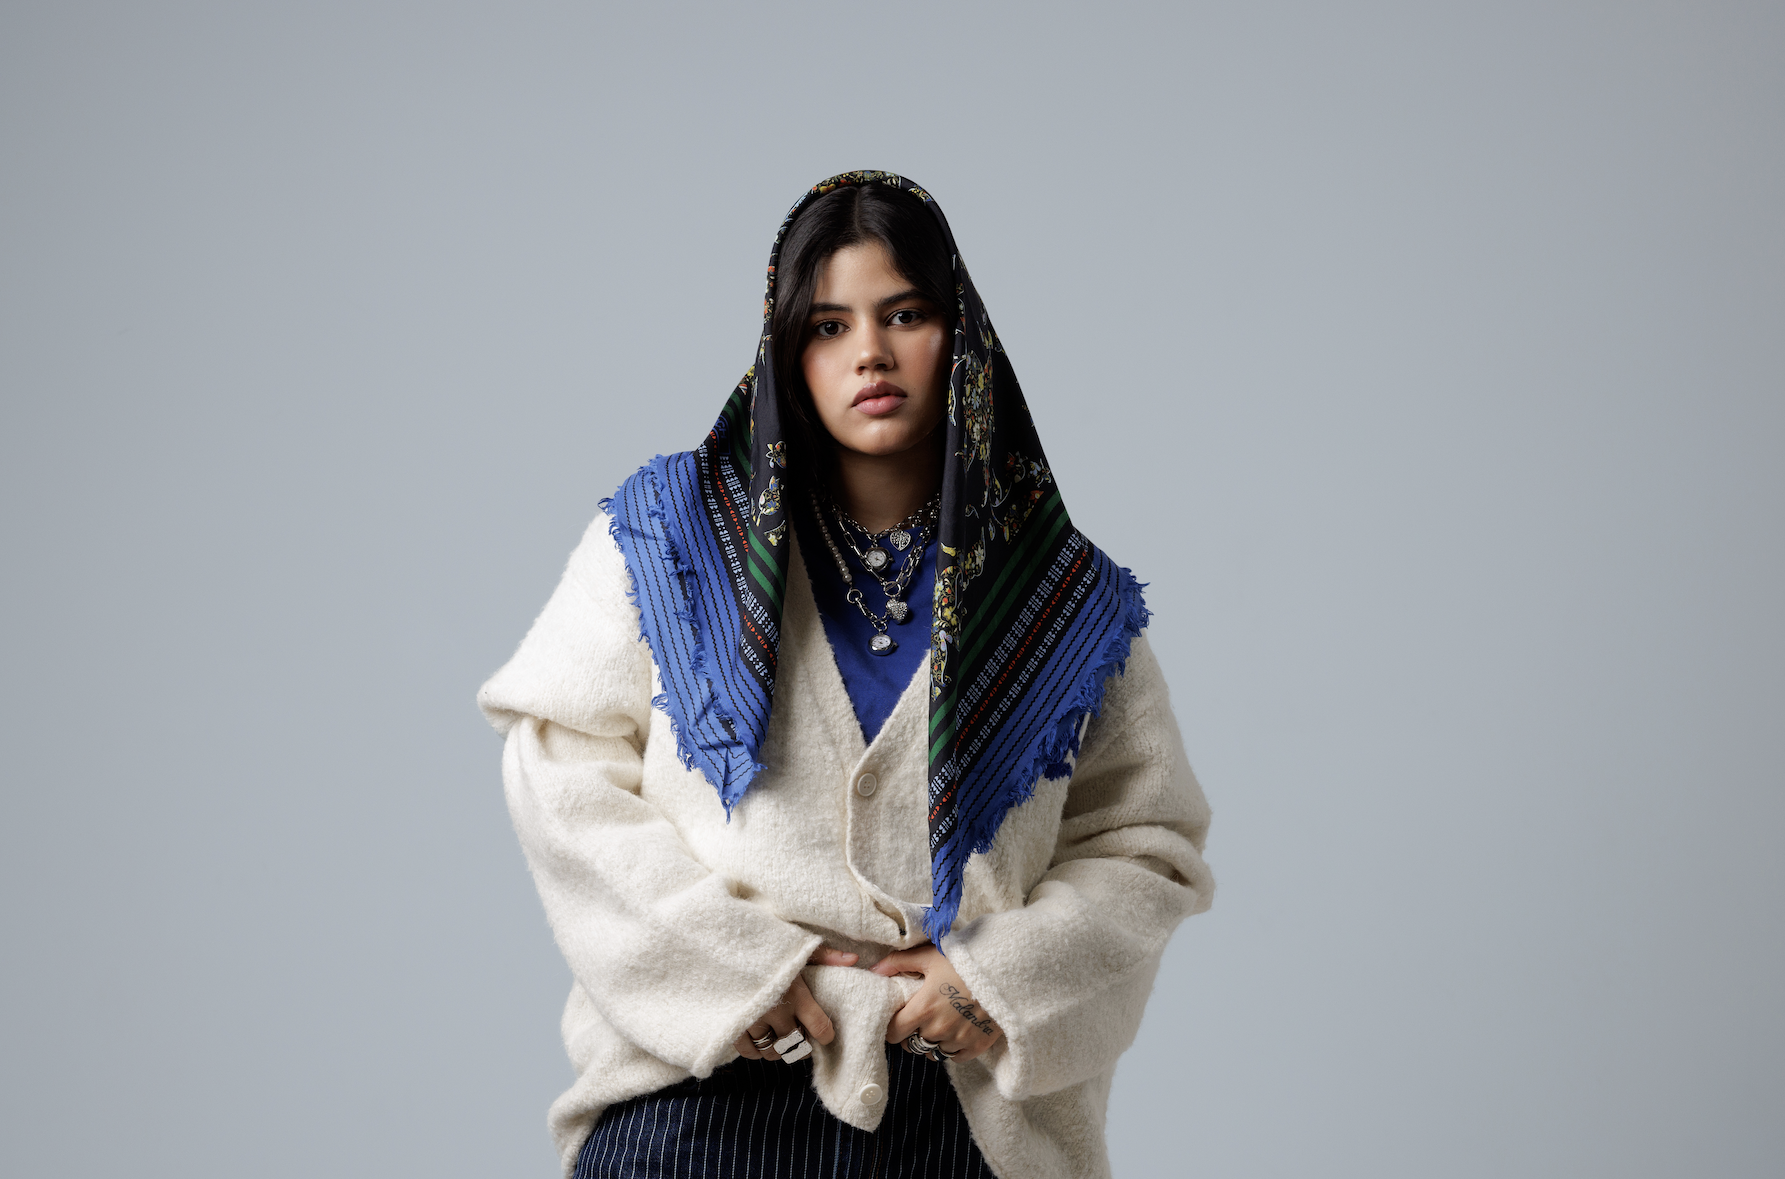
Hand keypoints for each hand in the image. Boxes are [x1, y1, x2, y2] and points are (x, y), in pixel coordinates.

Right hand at [735, 947, 857, 1060]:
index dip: (825, 1035)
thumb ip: (824, 955)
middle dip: (801, 1044)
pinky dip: (757, 1050)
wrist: (724, 942)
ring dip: (779, 1048)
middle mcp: (775, 1010)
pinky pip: (749, 1052)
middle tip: (801, 1036)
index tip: (825, 1034)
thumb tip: (853, 959)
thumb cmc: (764, 944)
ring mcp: (752, 1020)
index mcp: (796, 993)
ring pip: (773, 1051)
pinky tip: (760, 1037)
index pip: (819, 1028)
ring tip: (780, 1036)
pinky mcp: (732, 1025)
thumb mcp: (795, 946)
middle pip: (795, 1044)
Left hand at [873, 943, 1002, 1063]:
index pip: (893, 1033)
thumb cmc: (964, 962)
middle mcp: (937, 1030)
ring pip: (933, 1053)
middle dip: (912, 1034)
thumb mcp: (930, 956)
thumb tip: (874, 969)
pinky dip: (953, 1048)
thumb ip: (899, 962)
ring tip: (940, 1024)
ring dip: (933, 1042)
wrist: (1005, 971)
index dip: (893, 1027)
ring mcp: (957, 1041)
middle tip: (920, 1019)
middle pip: (912, 1045)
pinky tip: (958, 1031)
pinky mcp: (976, 1047)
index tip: (899, 1018)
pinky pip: (955, 1058)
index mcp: (922, 1009)